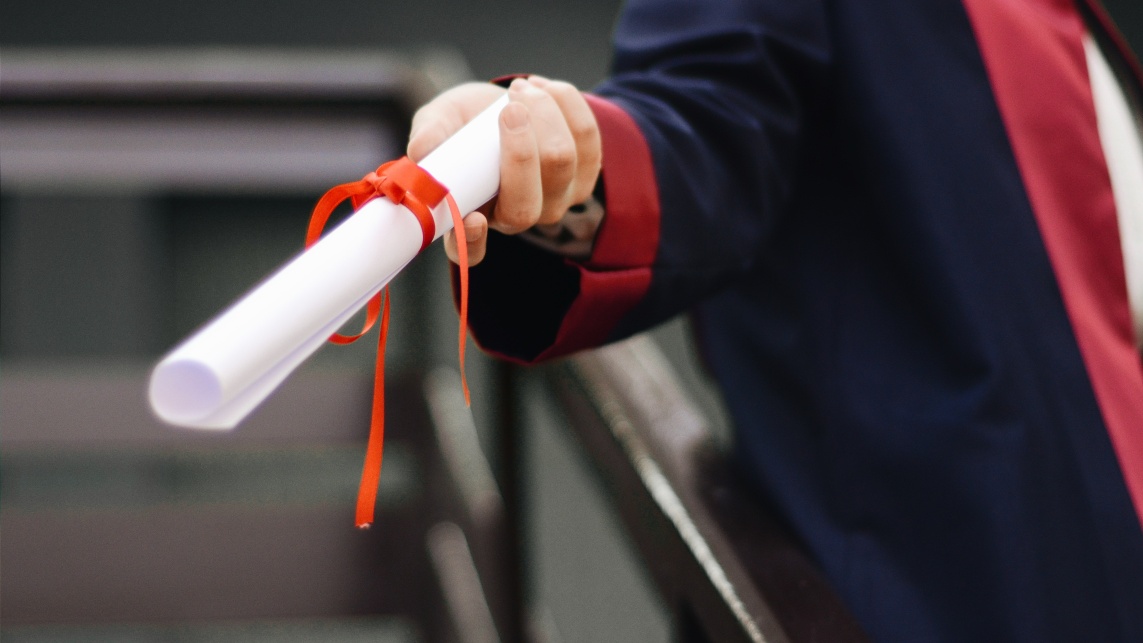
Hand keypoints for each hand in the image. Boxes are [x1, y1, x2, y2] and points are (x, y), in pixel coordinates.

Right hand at [407, 76, 601, 265]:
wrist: (506, 103)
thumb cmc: (465, 122)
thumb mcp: (439, 121)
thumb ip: (430, 135)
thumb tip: (421, 151)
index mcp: (473, 216)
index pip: (471, 250)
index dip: (473, 241)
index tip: (473, 219)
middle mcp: (516, 218)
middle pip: (527, 205)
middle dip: (521, 150)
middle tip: (509, 108)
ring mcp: (556, 200)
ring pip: (561, 162)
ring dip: (543, 113)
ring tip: (519, 89)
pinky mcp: (586, 173)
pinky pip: (587, 137)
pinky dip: (565, 103)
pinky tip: (543, 88)